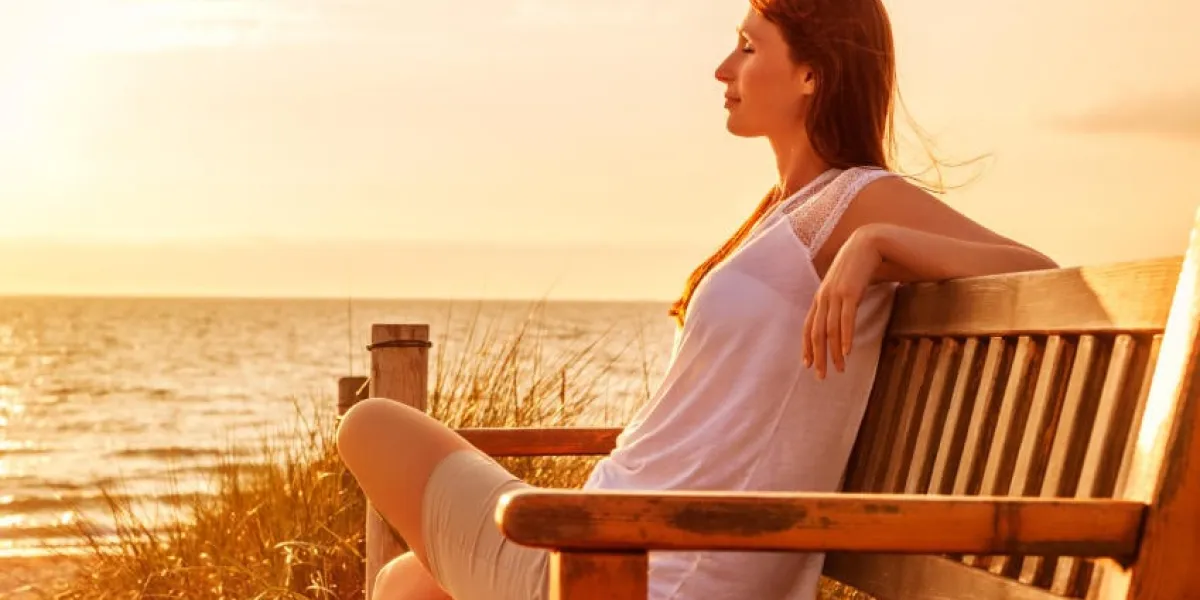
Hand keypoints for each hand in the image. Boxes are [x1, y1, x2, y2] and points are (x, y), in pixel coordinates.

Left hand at [803, 227, 883, 379]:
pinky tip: (848, 351)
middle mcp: (823, 298)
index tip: (807, 365)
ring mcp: (835, 295)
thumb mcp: (843, 286)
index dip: (806, 347)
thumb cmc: (857, 268)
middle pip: (817, 333)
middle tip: (821, 376)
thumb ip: (839, 302)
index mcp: (820, 298)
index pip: (808, 328)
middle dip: (818, 357)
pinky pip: (846, 319)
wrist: (868, 244)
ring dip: (834, 352)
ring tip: (840, 369)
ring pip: (830, 330)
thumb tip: (840, 320)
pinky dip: (845, 336)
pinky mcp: (850, 292)